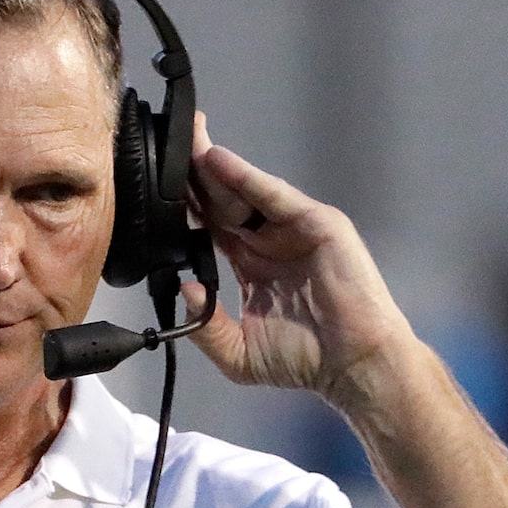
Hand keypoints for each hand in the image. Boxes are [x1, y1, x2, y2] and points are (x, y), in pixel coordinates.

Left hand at [182, 112, 420, 409]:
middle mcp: (268, 241)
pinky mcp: (316, 223)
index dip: (185, 206)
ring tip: (184, 142)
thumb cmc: (306, 360)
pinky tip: (217, 162)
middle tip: (164, 143)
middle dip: (195, 173)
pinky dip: (246, 178)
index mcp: (250, 265)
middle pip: (223, 200)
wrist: (353, 364)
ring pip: (244, 192)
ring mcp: (293, 229)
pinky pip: (274, 196)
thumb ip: (205, 326)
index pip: (210, 227)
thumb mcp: (238, 353)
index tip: (153, 186)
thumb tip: (182, 290)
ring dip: (213, 167)